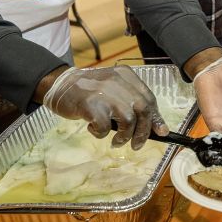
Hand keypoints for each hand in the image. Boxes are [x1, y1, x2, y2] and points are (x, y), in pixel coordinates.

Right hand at [42, 66, 164, 149]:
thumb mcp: (113, 90)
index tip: (161, 132)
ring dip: (124, 136)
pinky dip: (101, 133)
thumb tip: (157, 128)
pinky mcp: (90, 104)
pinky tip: (94, 129)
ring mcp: (104, 92)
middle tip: (137, 145)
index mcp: (126, 76)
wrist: (60, 84)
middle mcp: (118, 81)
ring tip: (116, 141)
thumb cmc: (89, 91)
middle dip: (143, 131)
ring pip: (128, 119)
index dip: (156, 117)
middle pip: (142, 109)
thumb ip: (132, 103)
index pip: (149, 98)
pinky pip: (104, 126)